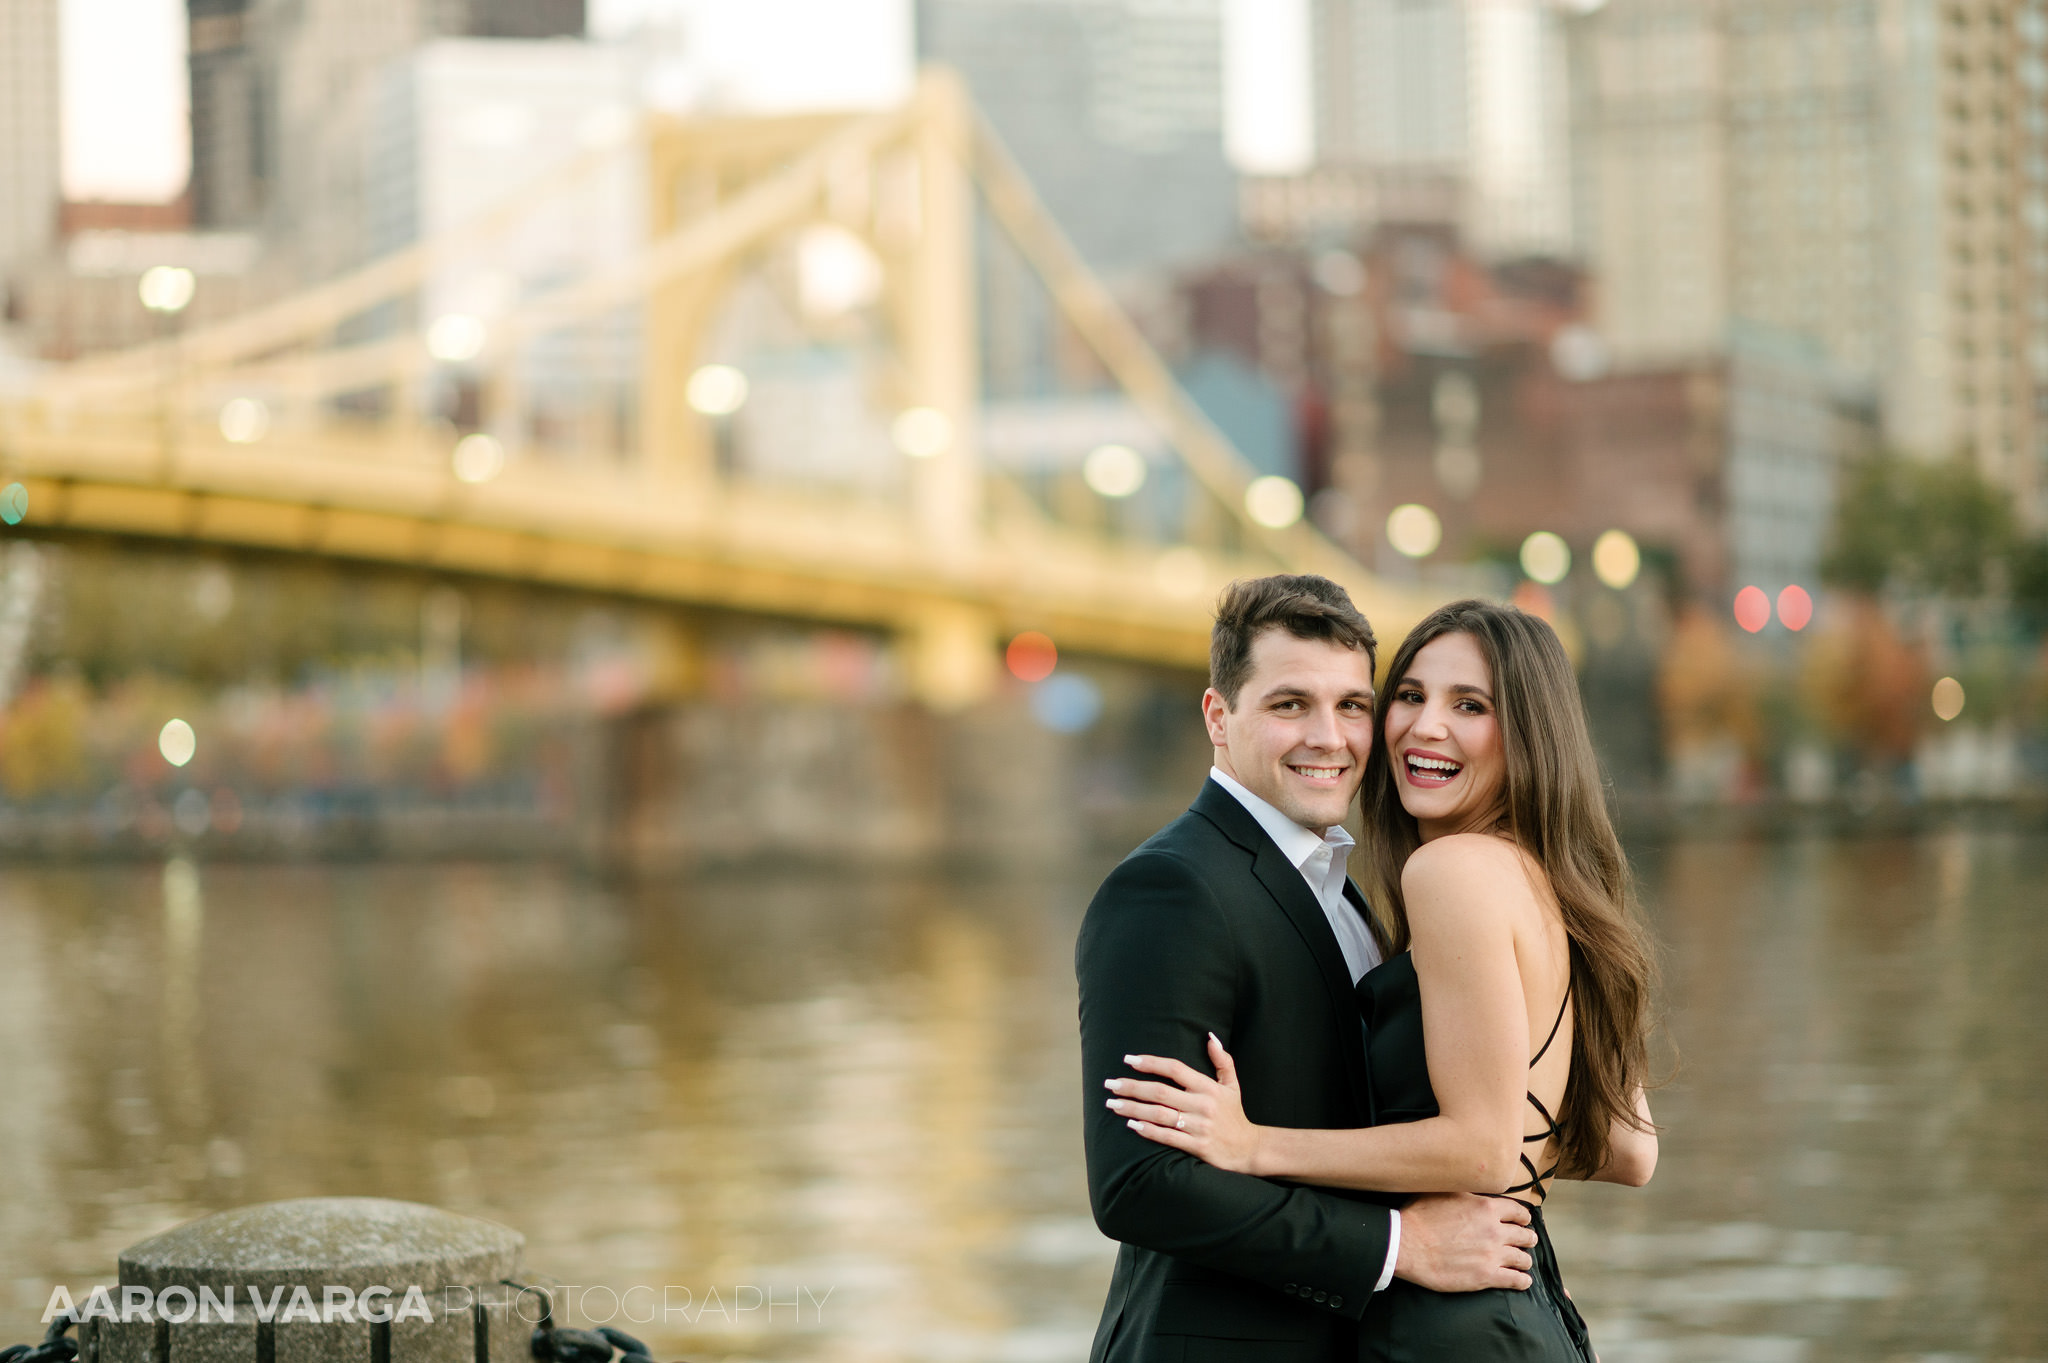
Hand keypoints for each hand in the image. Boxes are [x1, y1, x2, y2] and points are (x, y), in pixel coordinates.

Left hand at [1107, 1033, 1263, 1174]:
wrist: (1249, 1149)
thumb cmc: (1234, 1114)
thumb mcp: (1232, 1085)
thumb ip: (1222, 1060)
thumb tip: (1210, 1036)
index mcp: (1208, 1087)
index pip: (1175, 1069)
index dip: (1151, 1063)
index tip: (1128, 1060)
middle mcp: (1202, 1105)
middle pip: (1160, 1092)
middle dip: (1132, 1087)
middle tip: (1110, 1084)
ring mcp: (1199, 1126)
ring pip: (1159, 1114)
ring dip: (1133, 1109)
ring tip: (1113, 1105)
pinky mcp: (1197, 1146)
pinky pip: (1168, 1137)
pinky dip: (1148, 1131)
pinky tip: (1132, 1125)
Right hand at [1395, 1193, 1535, 1292]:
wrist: (1407, 1244)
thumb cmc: (1420, 1217)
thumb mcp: (1444, 1192)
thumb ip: (1466, 1192)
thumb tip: (1472, 1188)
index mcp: (1486, 1208)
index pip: (1518, 1212)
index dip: (1522, 1217)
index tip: (1522, 1221)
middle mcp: (1494, 1230)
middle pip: (1524, 1235)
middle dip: (1527, 1238)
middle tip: (1526, 1240)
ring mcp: (1492, 1254)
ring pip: (1523, 1258)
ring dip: (1524, 1259)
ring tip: (1522, 1261)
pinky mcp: (1486, 1276)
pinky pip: (1515, 1280)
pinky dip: (1522, 1280)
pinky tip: (1522, 1280)